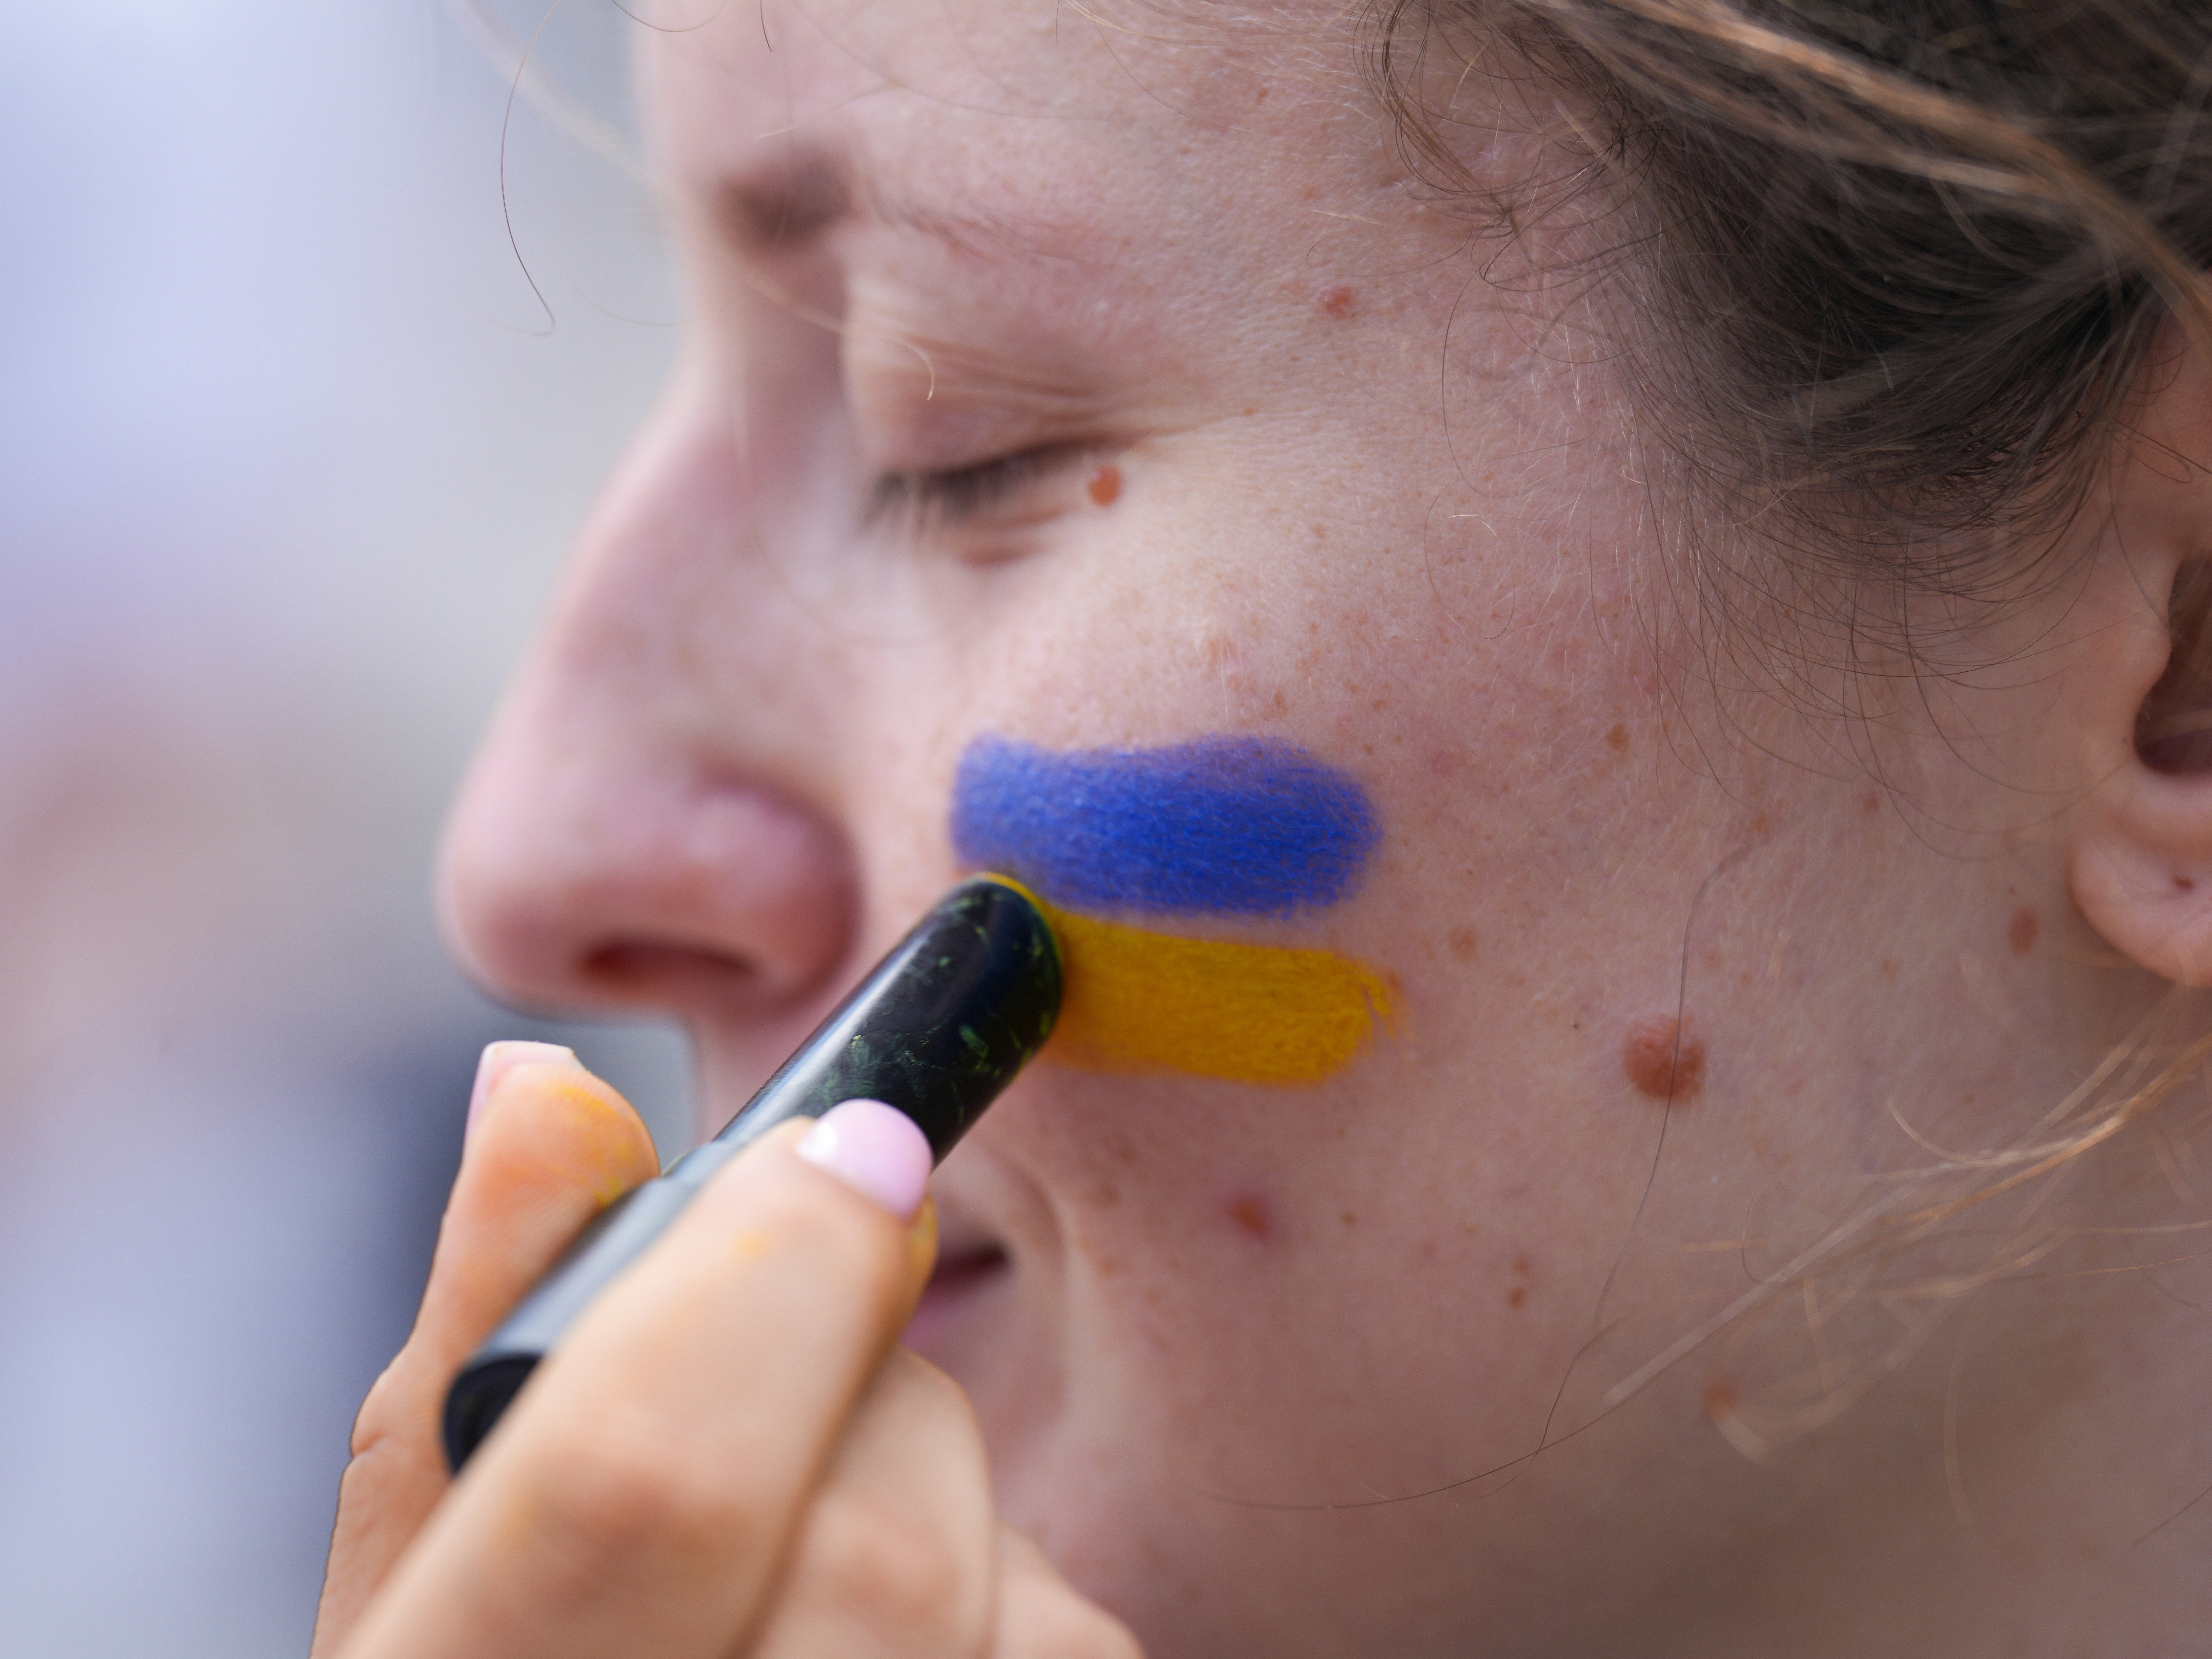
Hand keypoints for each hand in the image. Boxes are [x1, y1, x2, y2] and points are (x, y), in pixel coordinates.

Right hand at [311, 1045, 1139, 1658]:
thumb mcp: (415, 1591)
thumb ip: (478, 1364)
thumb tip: (547, 1102)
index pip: (648, 1490)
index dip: (771, 1277)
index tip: (849, 1148)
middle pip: (878, 1546)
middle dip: (865, 1382)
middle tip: (811, 1346)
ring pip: (1022, 1612)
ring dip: (947, 1514)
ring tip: (827, 1550)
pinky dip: (1016, 1617)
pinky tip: (915, 1640)